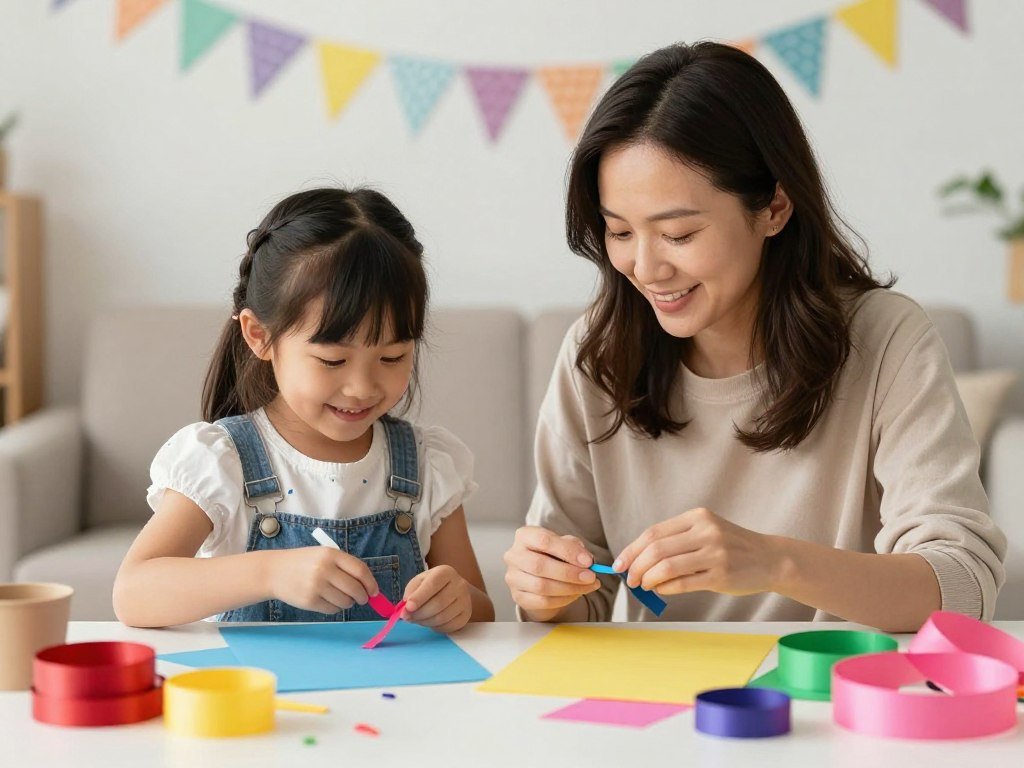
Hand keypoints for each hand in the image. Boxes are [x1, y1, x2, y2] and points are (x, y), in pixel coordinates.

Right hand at [268, 547, 378, 612]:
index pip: (360, 570)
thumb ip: (344, 566)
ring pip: (345, 602)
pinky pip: (332, 610)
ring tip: (341, 598)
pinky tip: (328, 601)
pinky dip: (335, 608)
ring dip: (348, 603)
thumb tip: (368, 586)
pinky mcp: (309, 601)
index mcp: (331, 554)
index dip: (371, 583)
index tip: (374, 591)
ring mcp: (316, 586)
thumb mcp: (323, 555)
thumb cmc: (304, 562)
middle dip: (363, 597)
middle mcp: (324, 569)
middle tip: (362, 599)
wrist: (274, 571)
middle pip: (355, 588)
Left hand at [402, 565, 471, 633]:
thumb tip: (406, 610)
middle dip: (419, 613)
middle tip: (407, 617)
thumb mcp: (420, 582)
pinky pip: (449, 626)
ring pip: (442, 617)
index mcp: (446, 572)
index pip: (432, 585)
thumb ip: (411, 592)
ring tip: (417, 619)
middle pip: (438, 603)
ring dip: (425, 622)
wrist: (454, 590)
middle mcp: (459, 584)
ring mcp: (465, 600)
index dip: (419, 597)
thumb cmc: (433, 585)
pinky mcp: (466, 615)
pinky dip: (435, 627)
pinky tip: (430, 622)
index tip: (407, 607)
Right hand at [504, 526, 599, 616]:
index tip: (587, 561)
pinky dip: (563, 599)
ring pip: (541, 586)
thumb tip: (586, 560)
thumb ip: (575, 548)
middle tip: (590, 576)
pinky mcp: (518, 597)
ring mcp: (513, 578)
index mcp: (524, 536)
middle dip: (569, 573)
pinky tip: (575, 594)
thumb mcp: (565, 544)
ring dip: (569, 588)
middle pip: (540, 565)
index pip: (543, 540)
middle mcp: (514, 555)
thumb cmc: (552, 556)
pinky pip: (542, 601)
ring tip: (587, 586)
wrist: (542, 576)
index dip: (567, 551)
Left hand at [614, 507, 781, 595]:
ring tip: (644, 585)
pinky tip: (661, 590)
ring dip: (649, 578)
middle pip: (657, 549)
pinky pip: (684, 583)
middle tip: (630, 579)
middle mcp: (706, 531)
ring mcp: (715, 553)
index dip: (632, 550)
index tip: (620, 564)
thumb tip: (639, 560)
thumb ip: (676, 541)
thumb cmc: (732, 547)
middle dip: (637, 566)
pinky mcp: (721, 575)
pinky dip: (666, 588)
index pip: (654, 533)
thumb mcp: (706, 532)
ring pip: (667, 566)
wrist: (770, 558)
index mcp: (698, 517)